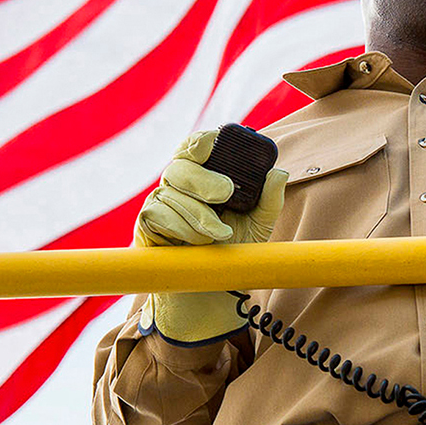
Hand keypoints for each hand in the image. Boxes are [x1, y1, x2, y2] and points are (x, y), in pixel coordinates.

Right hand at [134, 130, 286, 343]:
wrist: (213, 283)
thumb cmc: (235, 245)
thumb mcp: (259, 222)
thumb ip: (270, 198)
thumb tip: (279, 173)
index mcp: (204, 173)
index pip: (195, 146)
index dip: (201, 140)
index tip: (214, 141)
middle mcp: (178, 182)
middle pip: (181, 165)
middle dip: (204, 179)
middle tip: (226, 194)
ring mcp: (159, 201)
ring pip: (172, 194)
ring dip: (200, 216)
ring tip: (220, 234)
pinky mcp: (146, 223)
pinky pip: (159, 216)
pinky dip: (183, 229)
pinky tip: (199, 242)